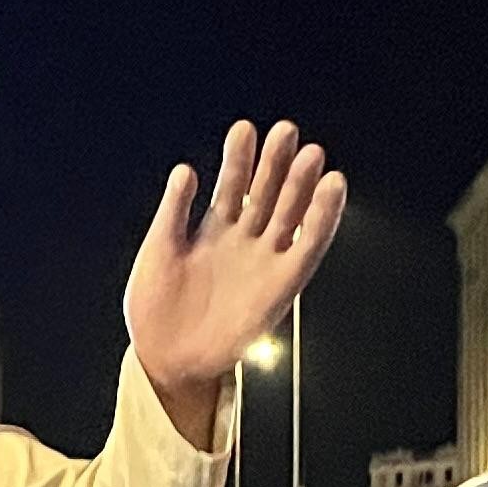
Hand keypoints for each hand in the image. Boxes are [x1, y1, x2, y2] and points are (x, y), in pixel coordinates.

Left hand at [123, 119, 345, 406]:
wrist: (163, 358)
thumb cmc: (155, 308)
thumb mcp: (158, 250)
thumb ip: (173, 211)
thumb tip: (186, 168)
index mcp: (212, 231)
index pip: (232, 185)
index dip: (238, 158)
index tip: (245, 128)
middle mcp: (243, 241)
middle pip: (265, 193)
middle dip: (275, 163)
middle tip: (286, 131)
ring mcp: (264, 261)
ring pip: (289, 215)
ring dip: (301, 186)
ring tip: (313, 155)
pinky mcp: (282, 285)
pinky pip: (308, 248)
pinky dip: (323, 220)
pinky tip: (332, 190)